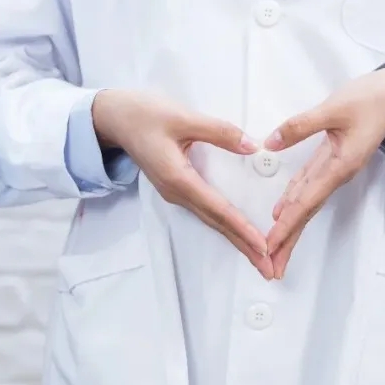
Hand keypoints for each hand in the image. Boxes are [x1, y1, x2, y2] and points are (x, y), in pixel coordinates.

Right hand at [93, 90, 273, 278]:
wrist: (115, 118)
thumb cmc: (143, 115)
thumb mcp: (182, 117)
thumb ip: (219, 132)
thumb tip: (252, 146)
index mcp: (177, 178)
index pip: (217, 208)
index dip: (242, 227)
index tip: (263, 246)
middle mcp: (176, 192)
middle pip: (216, 223)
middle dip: (244, 246)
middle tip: (270, 268)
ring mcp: (175, 192)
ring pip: (211, 220)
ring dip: (236, 240)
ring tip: (259, 257)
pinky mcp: (176, 188)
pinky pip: (206, 212)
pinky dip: (226, 225)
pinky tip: (238, 232)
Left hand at [264, 65, 384, 278]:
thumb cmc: (372, 99)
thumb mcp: (334, 108)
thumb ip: (300, 126)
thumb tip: (270, 142)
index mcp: (339, 166)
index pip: (305, 202)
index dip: (286, 225)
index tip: (270, 245)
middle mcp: (336, 174)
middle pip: (305, 213)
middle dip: (287, 240)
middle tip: (270, 266)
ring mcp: (333, 169)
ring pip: (305, 203)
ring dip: (289, 226)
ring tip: (272, 249)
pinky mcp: (331, 159)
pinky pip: (307, 187)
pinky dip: (292, 201)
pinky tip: (280, 212)